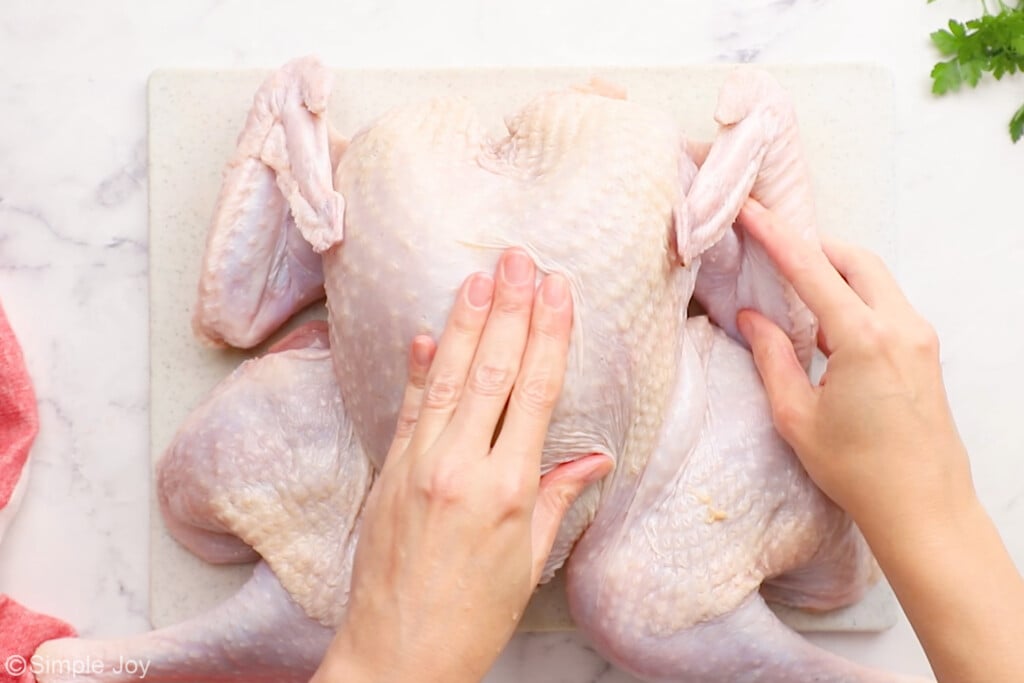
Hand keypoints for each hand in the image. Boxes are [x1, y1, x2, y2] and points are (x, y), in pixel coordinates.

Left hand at [315, 249, 612, 682]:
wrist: (398, 654)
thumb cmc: (472, 615)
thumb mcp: (529, 560)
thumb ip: (556, 497)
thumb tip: (591, 459)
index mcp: (507, 489)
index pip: (536, 392)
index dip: (549, 335)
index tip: (558, 291)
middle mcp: (461, 466)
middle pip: (492, 371)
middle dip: (509, 309)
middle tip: (518, 259)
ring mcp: (418, 464)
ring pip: (448, 378)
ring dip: (466, 324)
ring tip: (480, 278)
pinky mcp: (389, 472)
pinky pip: (408, 408)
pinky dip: (419, 369)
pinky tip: (428, 334)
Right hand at [733, 199, 973, 536]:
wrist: (923, 507)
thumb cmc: (859, 471)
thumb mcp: (797, 416)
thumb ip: (772, 357)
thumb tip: (753, 319)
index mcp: (863, 339)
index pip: (810, 268)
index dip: (774, 235)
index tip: (751, 211)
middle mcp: (900, 327)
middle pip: (853, 258)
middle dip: (811, 245)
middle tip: (773, 245)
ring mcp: (919, 337)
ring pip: (874, 277)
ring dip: (834, 272)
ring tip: (794, 288)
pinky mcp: (924, 352)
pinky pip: (886, 303)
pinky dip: (853, 297)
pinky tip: (826, 325)